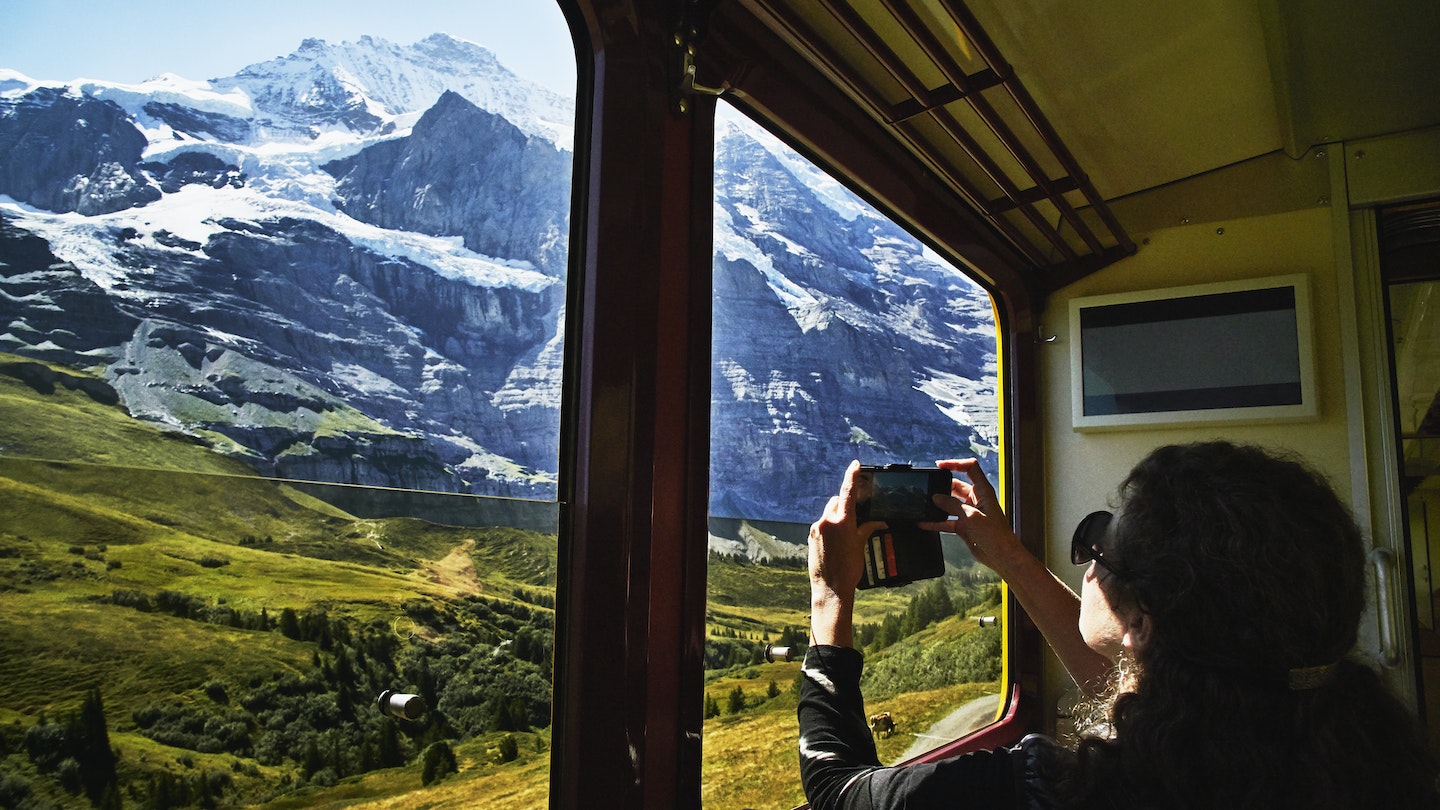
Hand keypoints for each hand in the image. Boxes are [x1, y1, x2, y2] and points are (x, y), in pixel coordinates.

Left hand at [807, 460, 885, 645]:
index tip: (856, 465)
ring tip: (846, 534)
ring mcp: (817, 529)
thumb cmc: (849, 570)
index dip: (852, 476)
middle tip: (855, 516)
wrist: (831, 589)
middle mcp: (827, 522)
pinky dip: (829, 527)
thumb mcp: (861, 546)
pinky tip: (836, 541)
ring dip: (837, 517)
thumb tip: (879, 521)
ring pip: (829, 513)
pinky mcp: (811, 536)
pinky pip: (822, 524)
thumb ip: (868, 528)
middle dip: (845, 504)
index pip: (848, 492)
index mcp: (842, 522)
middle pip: (837, 501)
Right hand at [920, 458, 1024, 574]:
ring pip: (950, 503)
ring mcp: (969, 512)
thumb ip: (952, 505)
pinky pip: (947, 520)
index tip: (940, 466)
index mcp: (983, 491)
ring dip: (938, 505)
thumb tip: (936, 497)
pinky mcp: (964, 525)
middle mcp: (976, 499)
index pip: (970, 468)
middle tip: (929, 490)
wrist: (1001, 556)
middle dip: (942, 487)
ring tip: (924, 505)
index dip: (955, 463)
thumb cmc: (995, 535)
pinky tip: (925, 522)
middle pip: (956, 486)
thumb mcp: (971, 517)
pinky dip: (936, 521)